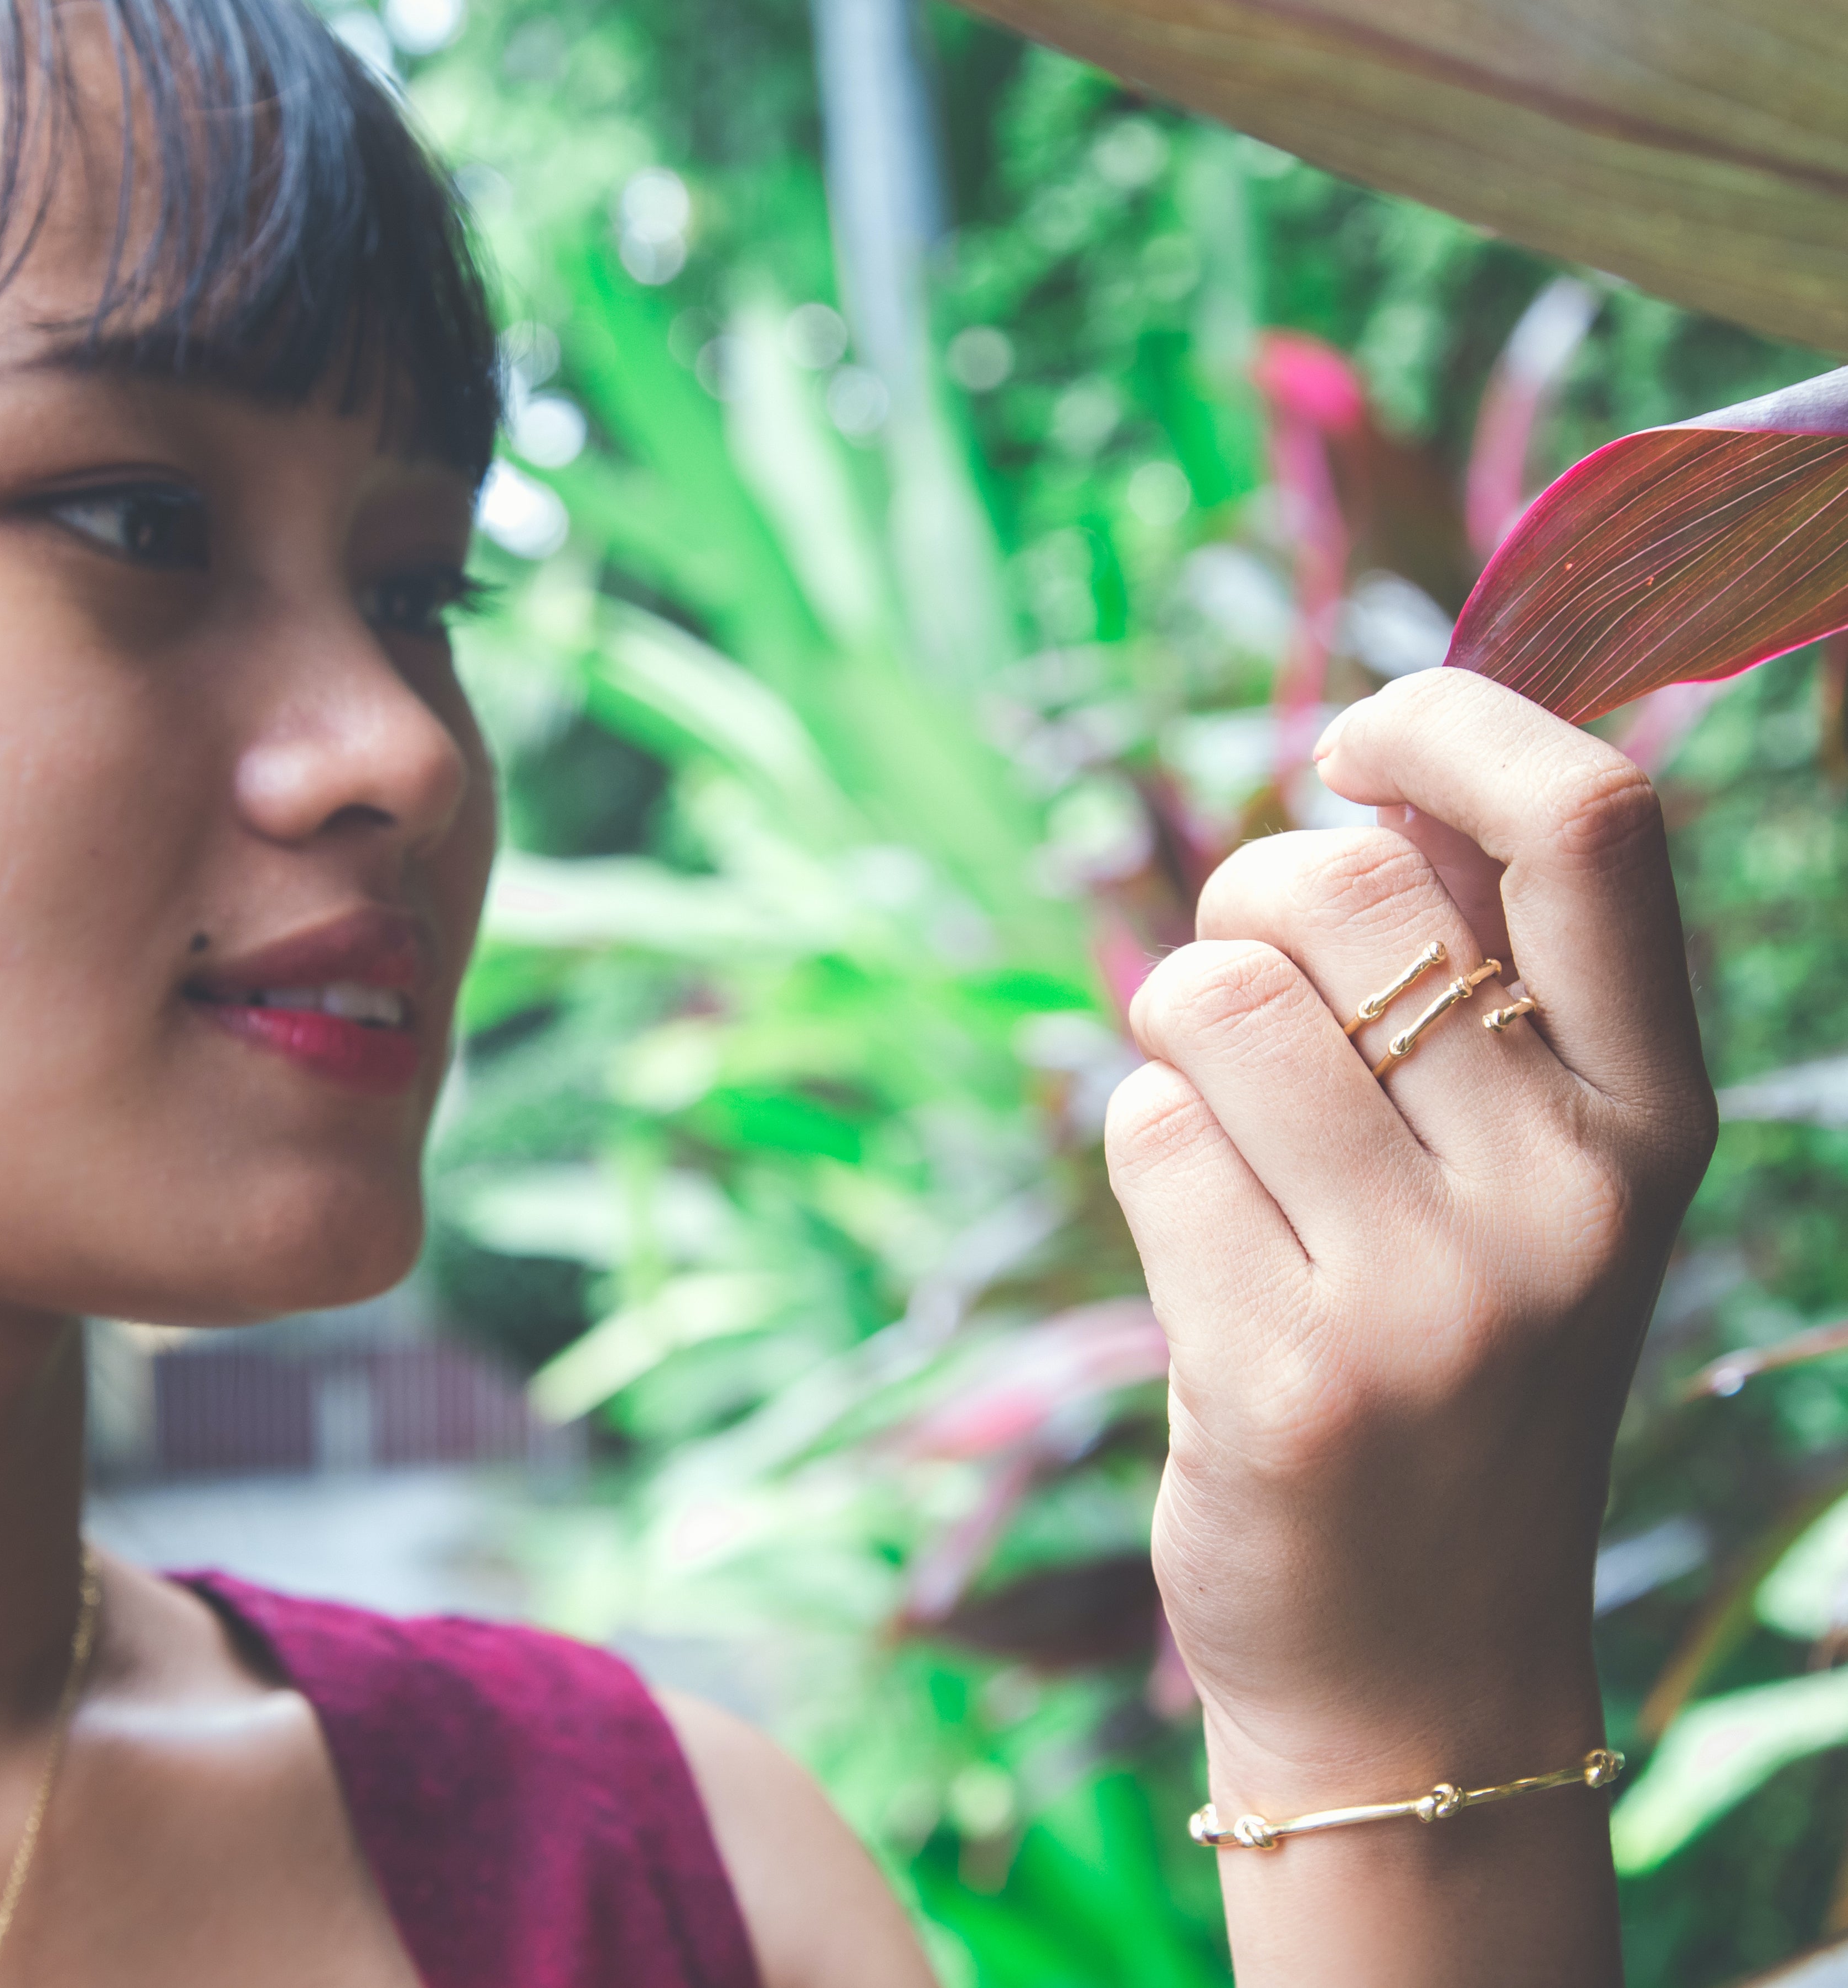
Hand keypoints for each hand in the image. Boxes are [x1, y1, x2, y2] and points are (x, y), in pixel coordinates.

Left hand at [1106, 670, 1715, 1980]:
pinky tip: (1203, 1252)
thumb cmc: (1450, 1374)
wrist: (1417, 1670)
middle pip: (1338, 884)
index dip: (1450, 723)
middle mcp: (1569, 1192)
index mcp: (1654, 1115)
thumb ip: (1478, 988)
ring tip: (1217, 1121)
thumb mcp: (1531, 1185)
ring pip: (1211, 994)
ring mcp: (1432, 1294)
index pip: (1592, 825)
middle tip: (1243, 989)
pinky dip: (1141, 1149)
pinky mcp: (1285, 1373)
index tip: (1354, 743)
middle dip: (1241, 895)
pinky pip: (1144, 1131)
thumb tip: (1360, 783)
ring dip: (1172, 1027)